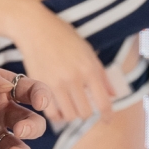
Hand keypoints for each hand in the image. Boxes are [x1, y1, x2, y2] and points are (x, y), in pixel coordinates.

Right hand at [0, 0, 113, 125]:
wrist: (35, 28)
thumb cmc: (64, 37)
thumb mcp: (88, 52)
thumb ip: (102, 75)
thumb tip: (113, 95)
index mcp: (89, 69)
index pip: (103, 102)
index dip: (107, 115)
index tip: (107, 119)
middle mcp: (73, 78)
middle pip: (85, 112)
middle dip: (87, 112)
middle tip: (84, 106)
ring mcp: (55, 83)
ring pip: (68, 115)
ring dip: (71, 113)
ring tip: (70, 106)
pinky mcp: (39, 85)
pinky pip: (51, 112)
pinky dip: (56, 114)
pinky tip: (57, 107)